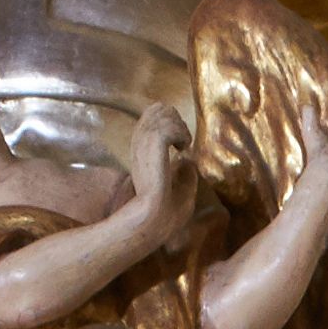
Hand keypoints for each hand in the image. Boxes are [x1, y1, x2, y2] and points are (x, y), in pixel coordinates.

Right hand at [127, 103, 196, 237]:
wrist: (153, 220)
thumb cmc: (164, 215)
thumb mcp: (179, 191)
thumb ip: (183, 173)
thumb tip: (188, 159)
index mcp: (141, 150)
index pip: (152, 117)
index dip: (170, 123)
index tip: (180, 145)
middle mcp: (139, 142)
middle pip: (158, 107)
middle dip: (176, 119)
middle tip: (183, 143)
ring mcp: (143, 142)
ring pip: (163, 111)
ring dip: (180, 126)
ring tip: (183, 146)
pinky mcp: (152, 146)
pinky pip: (168, 123)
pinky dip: (181, 132)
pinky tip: (182, 149)